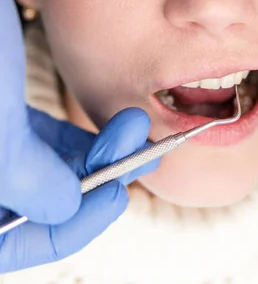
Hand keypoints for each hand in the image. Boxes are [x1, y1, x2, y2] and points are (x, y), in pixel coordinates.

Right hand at [0, 0, 159, 271]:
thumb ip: (29, 179)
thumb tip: (67, 206)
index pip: (13, 245)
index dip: (70, 228)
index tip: (117, 196)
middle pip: (36, 205)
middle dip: (93, 182)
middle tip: (141, 153)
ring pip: (44, 172)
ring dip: (93, 158)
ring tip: (133, 131)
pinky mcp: (0, 114)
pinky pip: (40, 142)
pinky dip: (75, 139)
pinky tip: (107, 126)